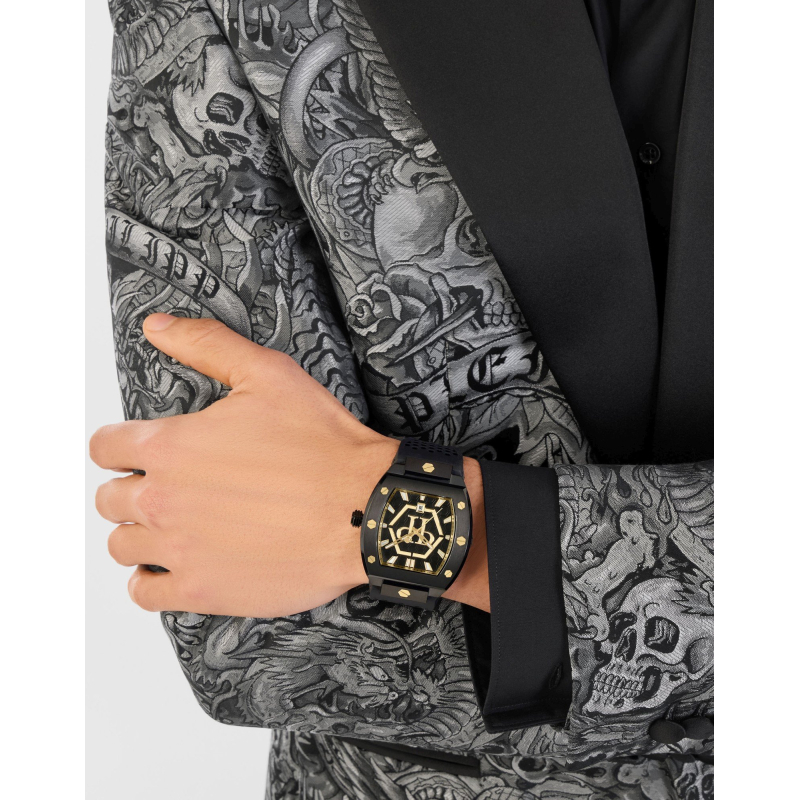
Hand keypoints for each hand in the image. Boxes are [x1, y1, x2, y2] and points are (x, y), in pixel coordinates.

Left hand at [92, 314, 489, 616]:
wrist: (365, 509)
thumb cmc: (324, 447)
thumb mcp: (269, 374)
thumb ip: (206, 345)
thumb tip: (157, 327)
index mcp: (171, 446)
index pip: (105, 447)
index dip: (119, 445)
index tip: (136, 452)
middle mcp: (163, 500)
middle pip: (110, 499)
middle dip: (133, 489)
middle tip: (171, 488)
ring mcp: (179, 549)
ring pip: (122, 546)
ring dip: (141, 534)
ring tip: (174, 526)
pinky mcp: (201, 591)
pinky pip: (144, 594)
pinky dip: (150, 581)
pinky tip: (175, 566)